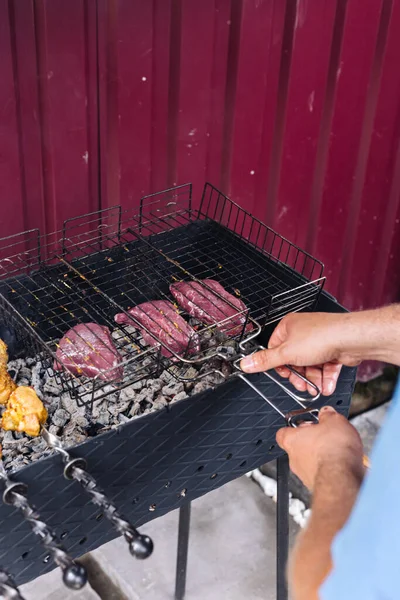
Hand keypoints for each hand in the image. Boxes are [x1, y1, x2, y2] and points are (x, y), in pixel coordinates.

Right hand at [240, 312, 362, 394]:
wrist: (350, 339)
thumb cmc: (321, 337)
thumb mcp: (286, 353)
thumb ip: (266, 361)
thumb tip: (246, 363)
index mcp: (289, 327)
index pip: (276, 348)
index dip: (280, 365)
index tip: (284, 375)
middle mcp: (303, 332)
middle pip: (294, 359)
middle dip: (298, 375)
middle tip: (300, 384)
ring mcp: (319, 341)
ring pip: (311, 365)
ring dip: (312, 380)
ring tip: (314, 388)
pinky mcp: (333, 350)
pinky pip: (325, 367)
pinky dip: (325, 379)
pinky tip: (325, 387)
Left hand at [276, 406, 363, 489]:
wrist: (342, 478)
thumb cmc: (333, 451)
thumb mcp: (334, 421)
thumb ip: (327, 415)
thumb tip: (327, 413)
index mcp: (292, 440)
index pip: (283, 432)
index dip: (294, 427)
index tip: (304, 423)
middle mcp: (294, 459)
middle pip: (299, 447)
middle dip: (313, 441)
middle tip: (326, 436)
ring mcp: (305, 474)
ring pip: (311, 462)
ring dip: (322, 456)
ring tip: (338, 450)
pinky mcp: (317, 485)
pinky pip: (322, 474)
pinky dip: (331, 469)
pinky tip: (343, 463)